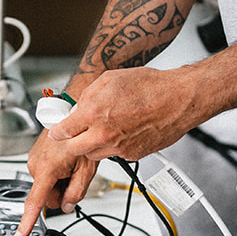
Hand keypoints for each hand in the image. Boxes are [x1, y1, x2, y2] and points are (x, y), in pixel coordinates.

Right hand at [15, 131, 98, 235]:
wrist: (73, 114)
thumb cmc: (80, 136)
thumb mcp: (86, 169)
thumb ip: (76, 193)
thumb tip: (68, 206)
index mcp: (47, 170)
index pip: (35, 203)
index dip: (27, 223)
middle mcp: (35, 165)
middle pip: (47, 198)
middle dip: (61, 193)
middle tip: (74, 177)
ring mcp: (33, 160)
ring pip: (46, 188)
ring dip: (59, 183)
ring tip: (71, 165)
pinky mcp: (34, 157)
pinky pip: (44, 176)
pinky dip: (55, 174)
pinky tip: (65, 162)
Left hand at [50, 66, 213, 163]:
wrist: (179, 99)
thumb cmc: (150, 86)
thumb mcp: (110, 79)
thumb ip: (88, 95)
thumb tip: (77, 107)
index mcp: (94, 113)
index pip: (63, 131)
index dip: (57, 130)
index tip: (57, 130)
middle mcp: (104, 134)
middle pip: (74, 150)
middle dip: (71, 142)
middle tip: (75, 133)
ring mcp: (119, 148)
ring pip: (93, 156)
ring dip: (91, 146)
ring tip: (102, 130)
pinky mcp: (133, 155)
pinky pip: (114, 155)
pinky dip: (112, 147)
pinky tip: (121, 132)